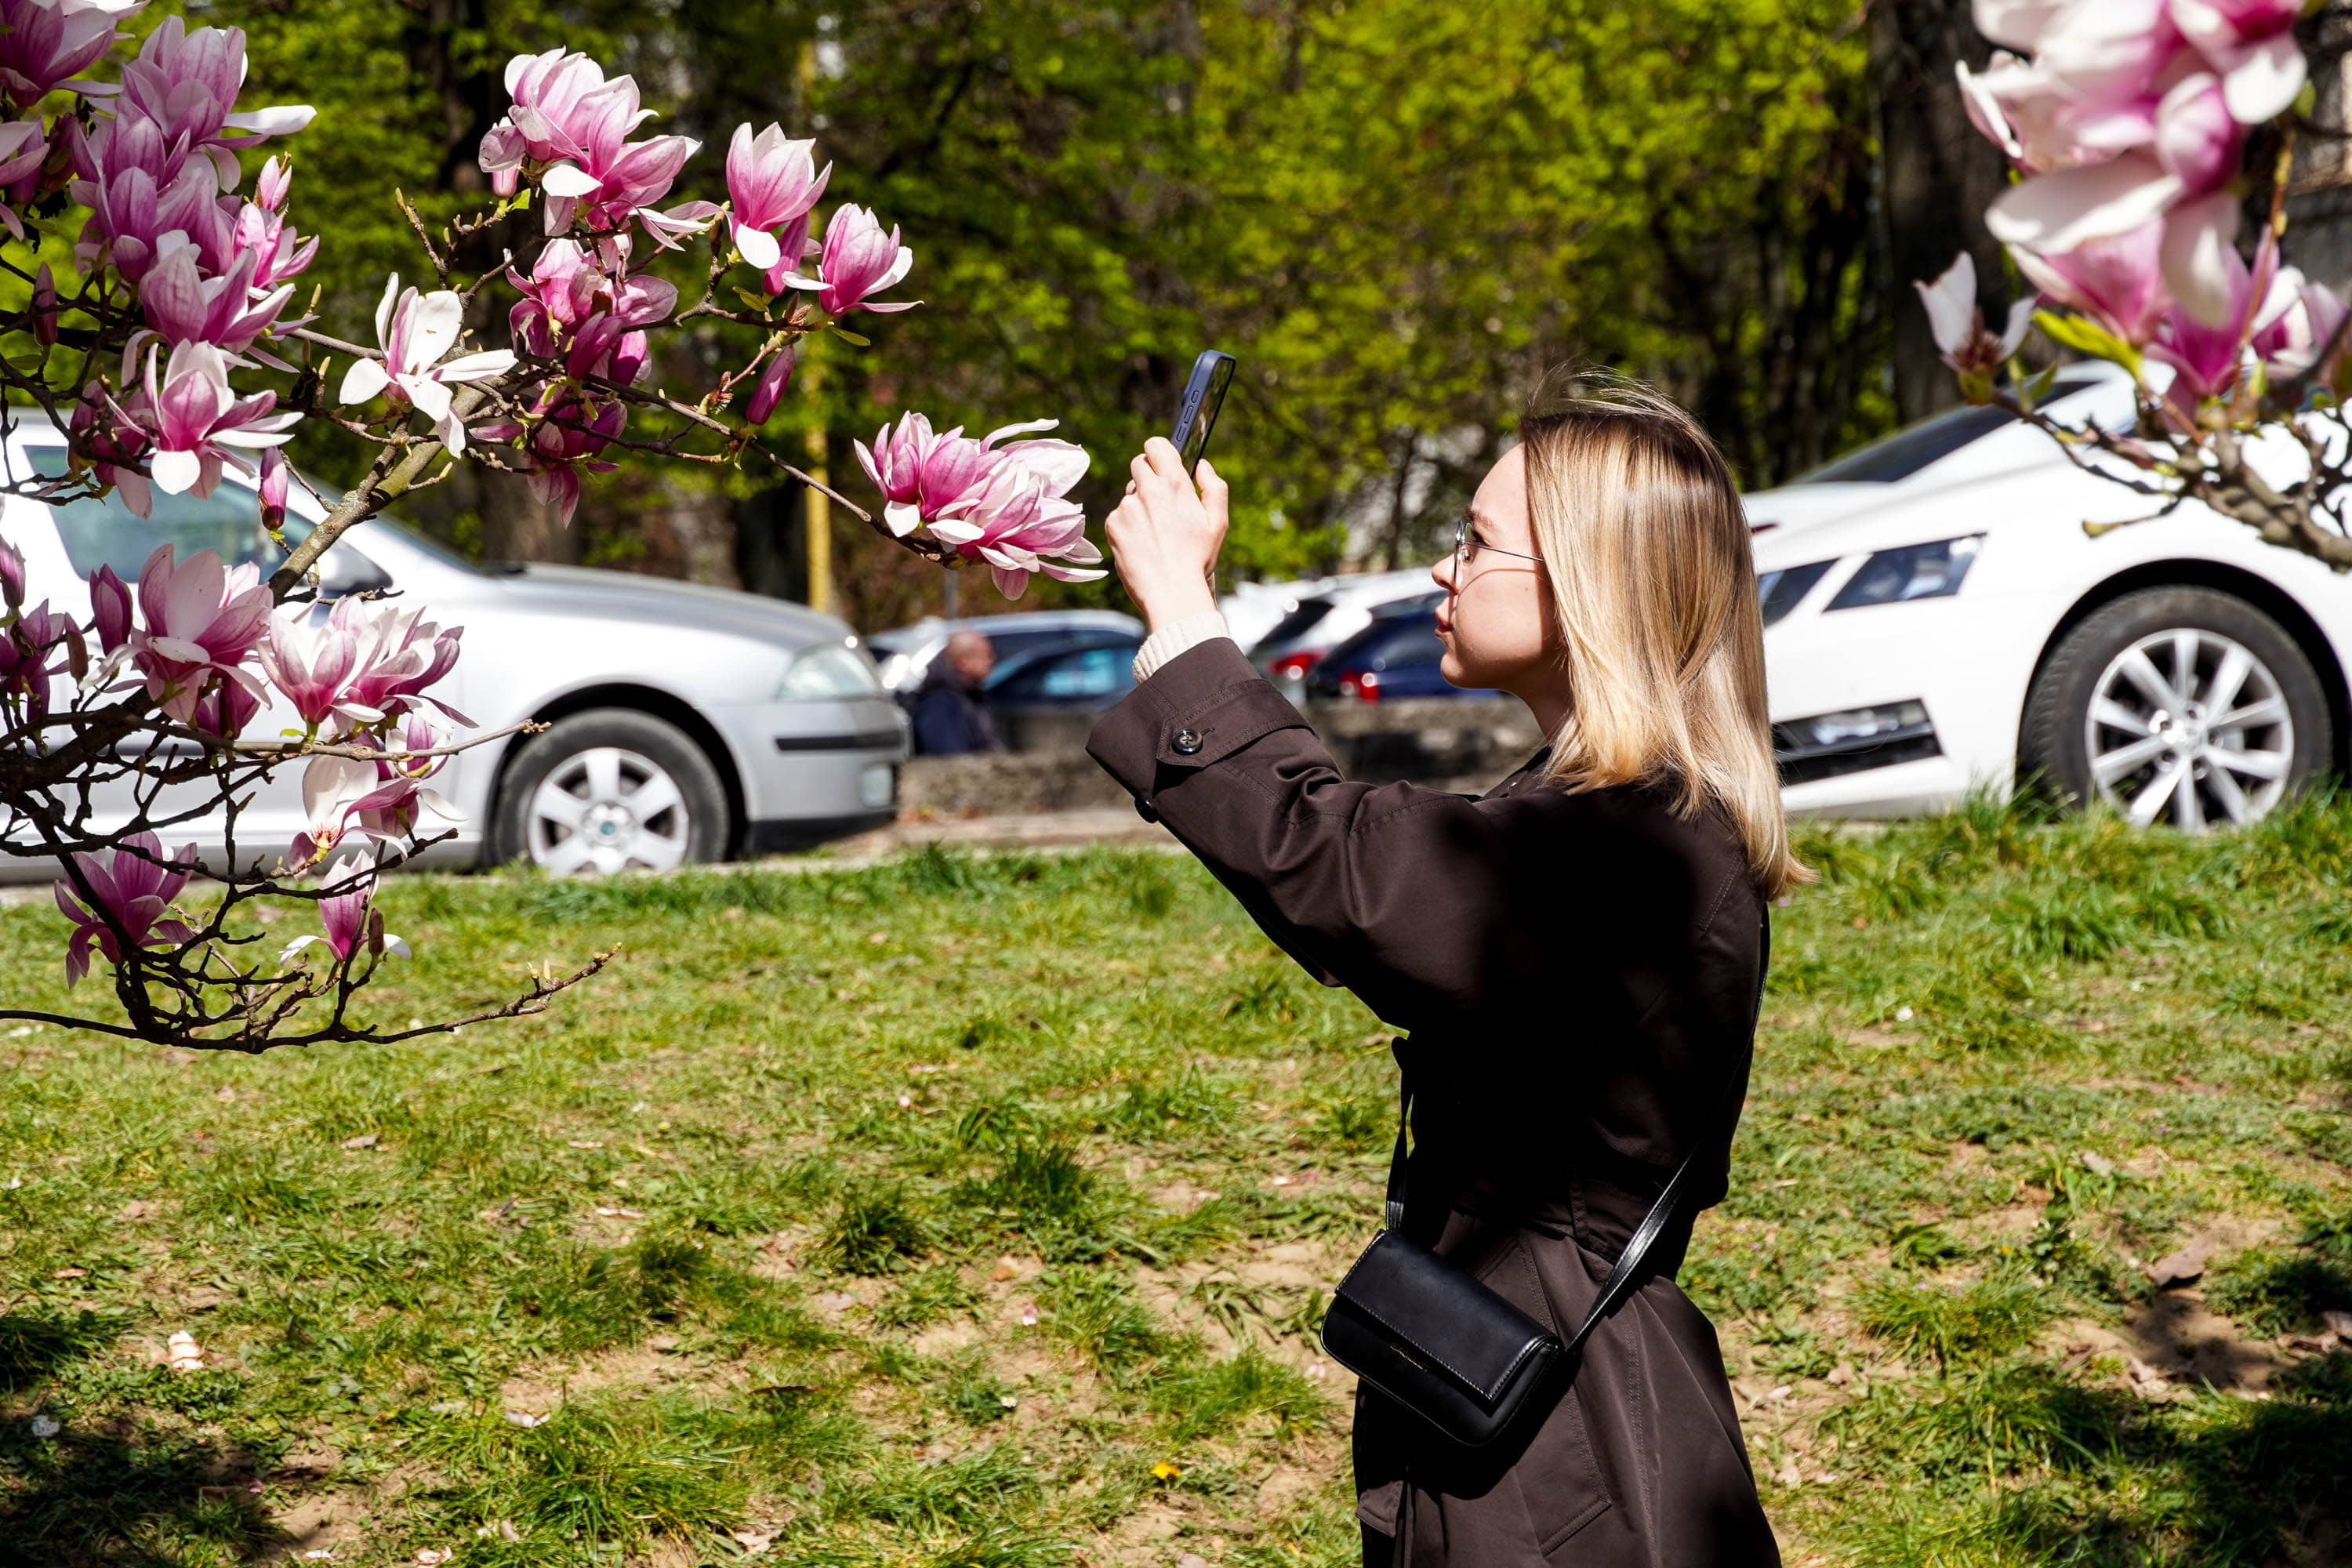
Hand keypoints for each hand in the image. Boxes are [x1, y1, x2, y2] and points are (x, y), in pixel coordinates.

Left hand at [1106, 437, 1226, 631]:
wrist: (1170, 591)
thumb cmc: (1197, 559)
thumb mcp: (1218, 523)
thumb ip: (1214, 487)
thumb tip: (1202, 466)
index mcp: (1174, 485)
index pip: (1156, 446)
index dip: (1159, 452)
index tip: (1162, 462)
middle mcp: (1147, 490)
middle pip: (1139, 464)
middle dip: (1148, 476)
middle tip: (1159, 502)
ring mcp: (1127, 507)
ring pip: (1129, 494)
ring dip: (1139, 505)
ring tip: (1154, 534)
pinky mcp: (1113, 525)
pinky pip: (1118, 516)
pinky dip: (1127, 526)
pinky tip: (1141, 544)